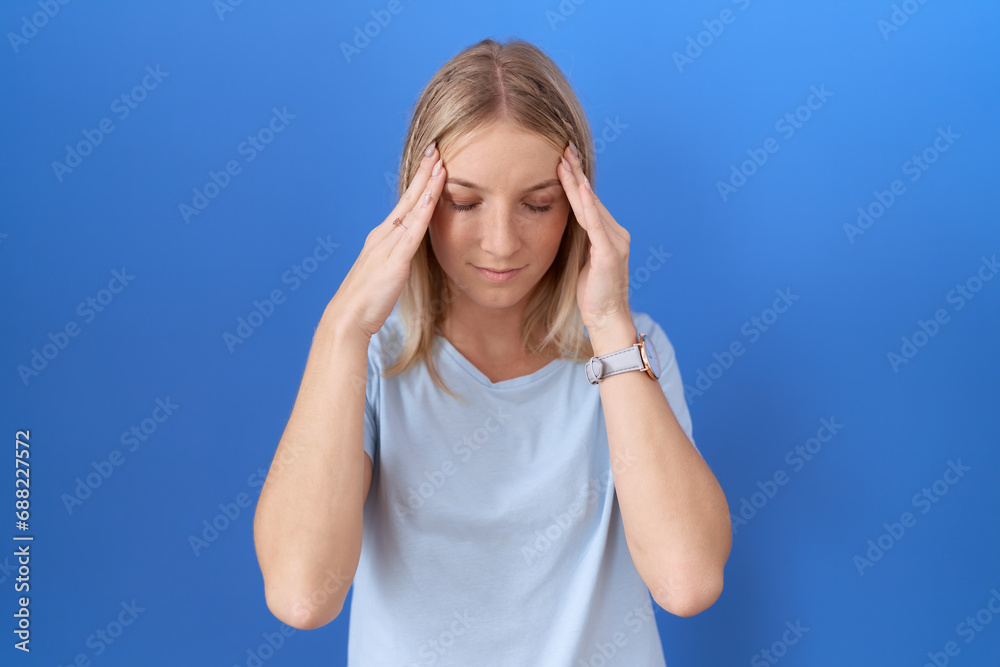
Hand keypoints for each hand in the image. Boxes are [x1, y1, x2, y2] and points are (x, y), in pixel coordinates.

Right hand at [327, 141, 446, 338]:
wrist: (347, 318)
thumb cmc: (366, 302)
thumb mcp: (385, 274)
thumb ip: (397, 261)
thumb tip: (409, 257)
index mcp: (382, 238)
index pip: (405, 204)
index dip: (419, 182)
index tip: (431, 163)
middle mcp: (384, 235)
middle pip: (408, 197)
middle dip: (423, 172)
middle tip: (436, 148)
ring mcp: (388, 245)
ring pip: (412, 207)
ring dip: (427, 183)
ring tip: (440, 161)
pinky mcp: (395, 260)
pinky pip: (413, 229)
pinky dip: (424, 209)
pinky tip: (434, 193)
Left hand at [557, 141, 632, 336]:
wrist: (608, 319)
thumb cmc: (592, 295)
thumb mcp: (582, 262)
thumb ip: (579, 242)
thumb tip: (563, 226)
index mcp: (608, 234)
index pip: (587, 201)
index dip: (574, 178)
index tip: (562, 157)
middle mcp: (615, 233)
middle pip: (590, 197)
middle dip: (575, 171)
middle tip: (562, 145)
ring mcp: (614, 242)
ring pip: (590, 205)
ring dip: (575, 181)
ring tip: (563, 159)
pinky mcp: (609, 253)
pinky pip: (595, 224)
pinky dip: (586, 204)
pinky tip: (577, 186)